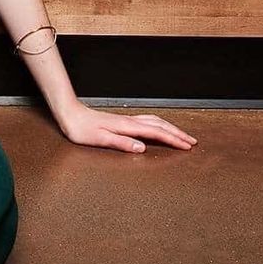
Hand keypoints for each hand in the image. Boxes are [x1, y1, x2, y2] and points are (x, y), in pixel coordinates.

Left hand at [56, 103, 197, 153]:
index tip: (187, 146)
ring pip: (156, 121)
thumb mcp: (100, 139)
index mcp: (127, 127)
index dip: (173, 140)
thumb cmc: (81, 129)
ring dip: (171, 128)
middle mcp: (130, 121)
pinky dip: (160, 125)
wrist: (70, 115)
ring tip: (182, 135)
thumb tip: (142, 148)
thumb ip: (122, 143)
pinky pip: (148, 122)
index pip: (156, 133)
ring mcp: (127, 120)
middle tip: (192, 142)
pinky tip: (160, 129)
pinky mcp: (123, 121)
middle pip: (161, 125)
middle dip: (178, 133)